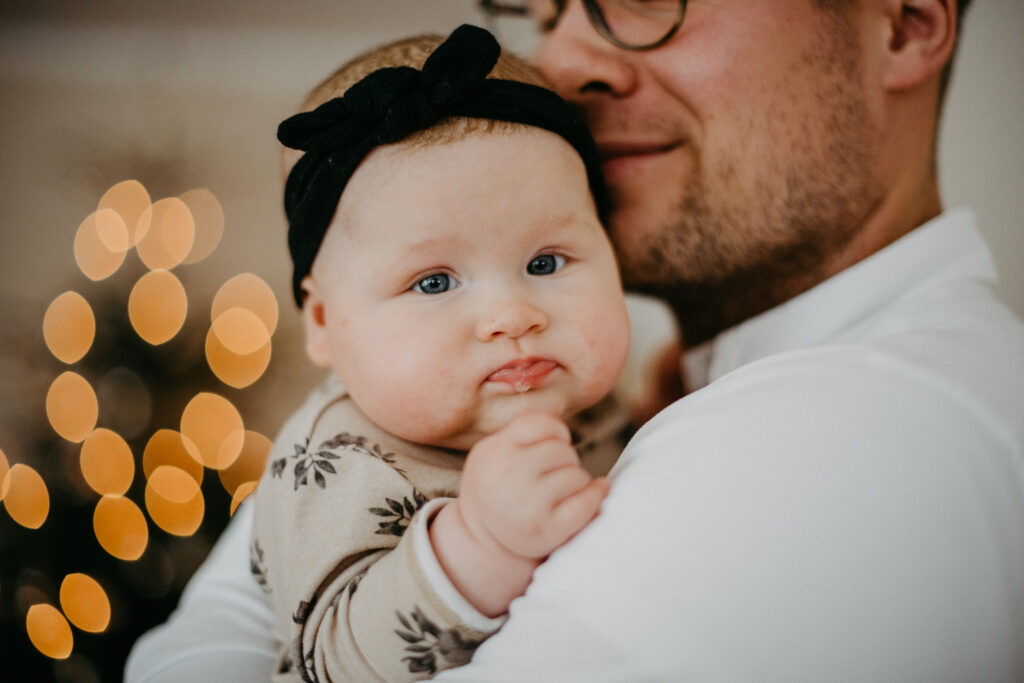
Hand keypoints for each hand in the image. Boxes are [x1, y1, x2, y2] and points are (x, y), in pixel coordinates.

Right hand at [429, 412, 608, 615]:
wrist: (480, 539)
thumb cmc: (498, 486)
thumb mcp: (494, 451)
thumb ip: (524, 432)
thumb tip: (565, 433)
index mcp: (494, 452)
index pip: (539, 424)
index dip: (555, 431)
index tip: (553, 443)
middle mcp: (508, 476)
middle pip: (562, 450)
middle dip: (564, 459)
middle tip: (551, 474)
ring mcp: (527, 505)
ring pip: (577, 475)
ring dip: (575, 480)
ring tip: (557, 491)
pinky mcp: (546, 530)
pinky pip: (586, 503)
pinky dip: (595, 496)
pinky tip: (592, 494)